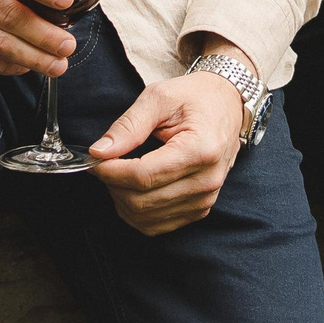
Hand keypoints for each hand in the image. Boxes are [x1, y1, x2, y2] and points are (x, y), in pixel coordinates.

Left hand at [88, 63, 248, 234]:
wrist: (227, 104)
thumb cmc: (195, 97)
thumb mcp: (160, 97)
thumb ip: (129, 125)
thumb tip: (100, 152)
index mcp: (201, 149)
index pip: (143, 176)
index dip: (112, 172)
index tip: (96, 160)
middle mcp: (207, 180)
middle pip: (142, 201)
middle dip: (113, 185)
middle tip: (105, 164)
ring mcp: (206, 198)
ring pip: (145, 218)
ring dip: (122, 200)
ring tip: (119, 174)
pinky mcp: (200, 209)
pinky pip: (157, 225)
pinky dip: (136, 212)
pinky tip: (133, 190)